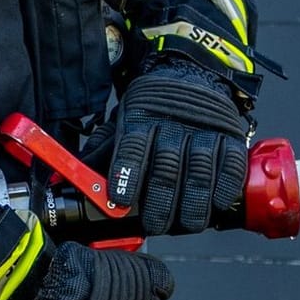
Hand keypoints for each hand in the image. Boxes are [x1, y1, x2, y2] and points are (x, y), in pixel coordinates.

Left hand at [104, 57, 248, 234]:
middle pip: (167, 166)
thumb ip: (102, 150)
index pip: (132, 147)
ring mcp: (204, 128)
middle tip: (156, 225)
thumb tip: (69, 180)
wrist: (192, 74)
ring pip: (200, 169)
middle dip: (161, 202)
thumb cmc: (153, 108)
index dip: (127, 175)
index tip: (122, 201)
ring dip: (194, 202)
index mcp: (141, 117)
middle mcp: (173, 122)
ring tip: (187, 224)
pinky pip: (230, 163)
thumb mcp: (123, 119)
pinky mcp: (229, 134)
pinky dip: (224, 187)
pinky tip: (216, 204)